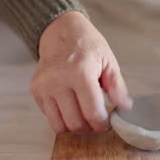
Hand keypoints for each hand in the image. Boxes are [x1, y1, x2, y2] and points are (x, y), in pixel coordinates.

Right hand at [30, 11, 131, 133]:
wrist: (60, 31)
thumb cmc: (87, 45)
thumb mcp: (108, 60)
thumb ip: (117, 86)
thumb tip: (125, 107)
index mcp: (81, 73)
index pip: (92, 113)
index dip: (102, 124)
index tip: (106, 123)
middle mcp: (59, 80)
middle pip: (76, 123)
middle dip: (89, 127)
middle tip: (96, 120)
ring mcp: (44, 86)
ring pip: (59, 125)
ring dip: (74, 126)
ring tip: (83, 116)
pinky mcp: (35, 90)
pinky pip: (49, 117)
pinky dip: (61, 117)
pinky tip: (69, 106)